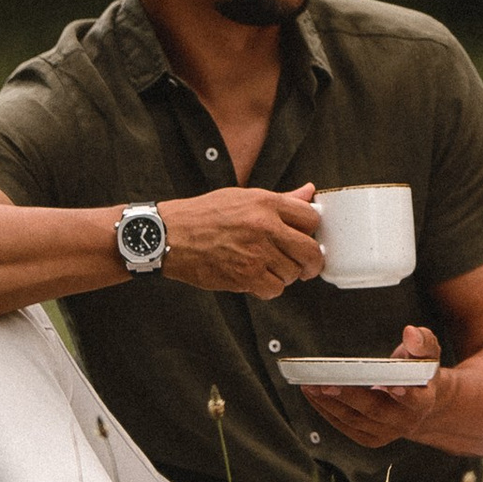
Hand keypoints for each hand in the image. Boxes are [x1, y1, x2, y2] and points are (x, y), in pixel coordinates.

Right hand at [157, 186, 326, 295]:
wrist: (170, 235)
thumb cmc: (204, 215)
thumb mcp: (243, 197)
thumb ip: (281, 199)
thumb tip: (309, 192)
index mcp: (266, 203)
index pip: (312, 217)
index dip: (312, 230)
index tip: (307, 237)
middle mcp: (265, 226)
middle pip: (310, 250)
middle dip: (312, 261)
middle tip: (306, 264)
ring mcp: (256, 253)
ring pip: (293, 273)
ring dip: (286, 274)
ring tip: (270, 267)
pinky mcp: (245, 276)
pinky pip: (274, 289)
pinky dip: (269, 288)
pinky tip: (258, 278)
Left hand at [309, 322, 445, 452]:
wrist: (419, 399)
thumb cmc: (418, 370)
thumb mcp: (427, 352)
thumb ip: (422, 342)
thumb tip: (410, 332)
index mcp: (423, 401)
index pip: (415, 400)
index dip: (403, 394)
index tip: (390, 384)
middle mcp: (405, 422)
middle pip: (375, 411)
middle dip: (349, 396)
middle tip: (326, 383)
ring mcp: (386, 433)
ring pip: (354, 420)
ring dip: (329, 403)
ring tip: (309, 385)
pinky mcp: (368, 437)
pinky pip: (344, 425)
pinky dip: (326, 409)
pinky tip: (312, 393)